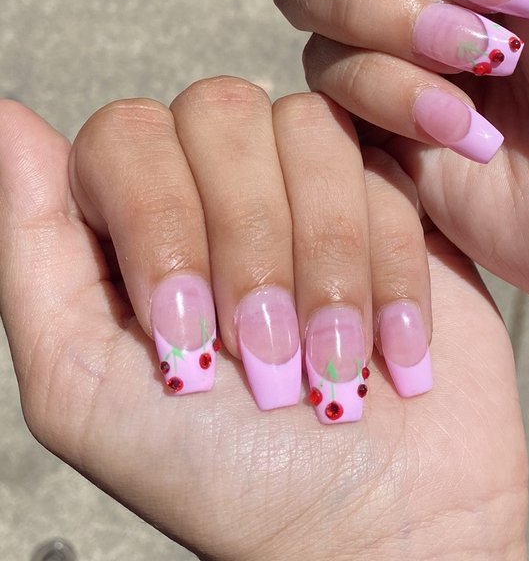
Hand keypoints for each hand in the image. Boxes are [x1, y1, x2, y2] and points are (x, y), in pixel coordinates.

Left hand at [0, 85, 526, 560]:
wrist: (383, 526)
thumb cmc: (231, 480)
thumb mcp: (87, 389)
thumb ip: (33, 251)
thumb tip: (5, 119)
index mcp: (133, 221)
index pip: (123, 133)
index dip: (159, 220)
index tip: (185, 331)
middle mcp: (218, 183)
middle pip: (220, 110)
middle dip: (250, 241)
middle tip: (266, 354)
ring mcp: (308, 180)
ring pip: (306, 127)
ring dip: (325, 259)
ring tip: (331, 357)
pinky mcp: (389, 193)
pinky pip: (381, 168)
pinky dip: (388, 268)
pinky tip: (389, 345)